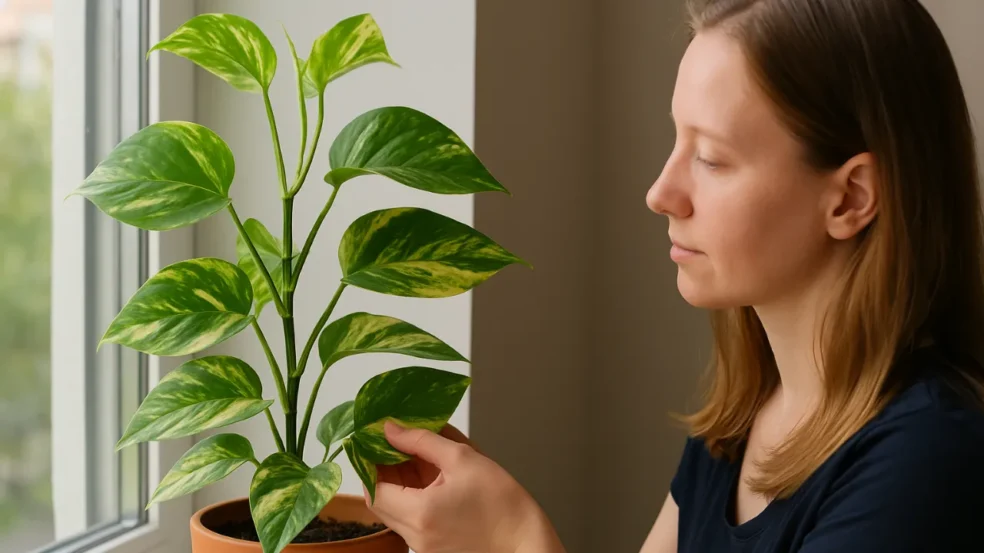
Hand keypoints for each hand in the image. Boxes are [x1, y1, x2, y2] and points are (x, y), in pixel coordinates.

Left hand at [364, 421, 562, 552]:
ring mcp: (422, 546)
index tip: (376, 438)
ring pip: (395, 509)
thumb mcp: (463, 459)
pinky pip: (410, 518)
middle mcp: (415, 536)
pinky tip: (431, 477)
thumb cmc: (504, 505)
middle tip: (395, 443)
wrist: (526, 543)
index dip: (369, 461)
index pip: (373, 488)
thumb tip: (392, 429)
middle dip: (382, 469)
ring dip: (398, 482)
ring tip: (416, 456)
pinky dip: (413, 496)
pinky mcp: (432, 548)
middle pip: (380, 500)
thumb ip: (422, 440)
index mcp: (420, 514)